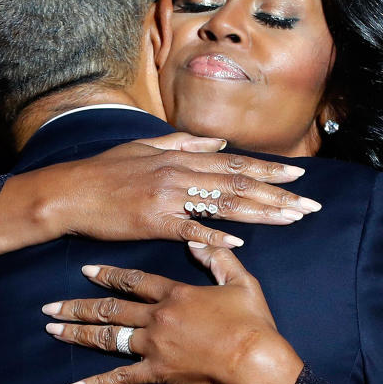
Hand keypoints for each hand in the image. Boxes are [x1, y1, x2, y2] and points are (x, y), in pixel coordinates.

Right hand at [0, 133, 320, 255]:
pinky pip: (191, 228)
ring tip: (292, 218)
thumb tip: (218, 142)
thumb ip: (184, 142)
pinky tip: (241, 241)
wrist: (70, 191)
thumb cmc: (106, 171)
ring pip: (225, 203)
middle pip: (240, 183)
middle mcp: (181, 172)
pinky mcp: (154, 221)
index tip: (300, 176)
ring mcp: (169, 196)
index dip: (270, 170)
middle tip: (311, 204)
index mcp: (181, 156)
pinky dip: (216, 234)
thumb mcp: (146, 146)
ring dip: (262, 212)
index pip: (235, 163)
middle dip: (280, 194)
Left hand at [42, 243, 304, 383]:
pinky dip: (96, 383)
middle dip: (77, 306)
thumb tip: (197, 242)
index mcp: (176, 294)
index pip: (134, 280)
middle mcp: (157, 318)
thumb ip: (217, 260)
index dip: (108, 275)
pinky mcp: (157, 373)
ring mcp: (154, 346)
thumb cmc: (252, 324)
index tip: (85, 270)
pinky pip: (120, 379)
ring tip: (52, 330)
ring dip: (78, 334)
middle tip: (49, 306)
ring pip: (108, 338)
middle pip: (110, 308)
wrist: (255, 363)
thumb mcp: (241, 282)